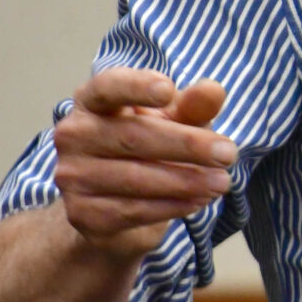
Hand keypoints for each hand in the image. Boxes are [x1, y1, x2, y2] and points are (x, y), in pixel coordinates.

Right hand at [51, 68, 234, 258]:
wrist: (116, 203)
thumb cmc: (149, 145)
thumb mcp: (175, 120)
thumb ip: (193, 106)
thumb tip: (214, 90)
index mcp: (93, 100)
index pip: (109, 87)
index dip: (136, 87)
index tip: (169, 89)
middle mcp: (74, 134)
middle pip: (133, 136)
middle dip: (187, 145)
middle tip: (228, 153)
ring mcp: (72, 176)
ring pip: (135, 177)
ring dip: (186, 181)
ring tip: (222, 182)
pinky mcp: (82, 214)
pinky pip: (132, 210)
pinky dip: (171, 206)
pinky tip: (199, 201)